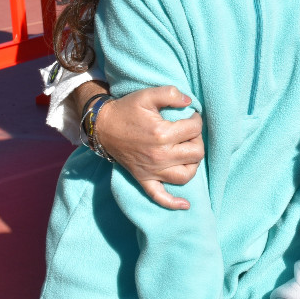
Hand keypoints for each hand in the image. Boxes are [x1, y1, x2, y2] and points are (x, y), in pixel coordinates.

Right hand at [93, 86, 204, 209]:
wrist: (103, 126)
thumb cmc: (127, 109)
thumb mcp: (147, 95)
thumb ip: (171, 93)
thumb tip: (190, 102)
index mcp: (162, 134)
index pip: (194, 128)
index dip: (196, 119)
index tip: (189, 116)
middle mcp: (160, 156)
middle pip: (196, 153)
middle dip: (197, 139)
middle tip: (188, 132)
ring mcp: (152, 171)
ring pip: (186, 175)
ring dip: (192, 164)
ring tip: (187, 152)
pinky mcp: (144, 179)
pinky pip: (160, 196)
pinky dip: (173, 202)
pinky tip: (185, 205)